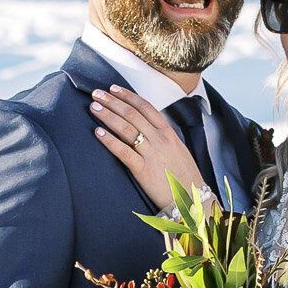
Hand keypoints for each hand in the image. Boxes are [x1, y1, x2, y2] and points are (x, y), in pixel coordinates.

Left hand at [90, 86, 208, 209]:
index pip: (145, 107)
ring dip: (108, 116)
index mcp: (168, 133)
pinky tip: (98, 132)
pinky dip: (109, 141)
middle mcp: (160, 139)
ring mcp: (152, 154)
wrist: (192, 199)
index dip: (128, 96)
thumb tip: (147, 125)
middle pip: (132, 114)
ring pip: (126, 129)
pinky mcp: (143, 170)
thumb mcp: (178, 149)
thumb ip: (163, 136)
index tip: (114, 88)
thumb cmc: (184, 175)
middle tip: (96, 94)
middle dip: (112, 101)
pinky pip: (123, 152)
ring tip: (94, 107)